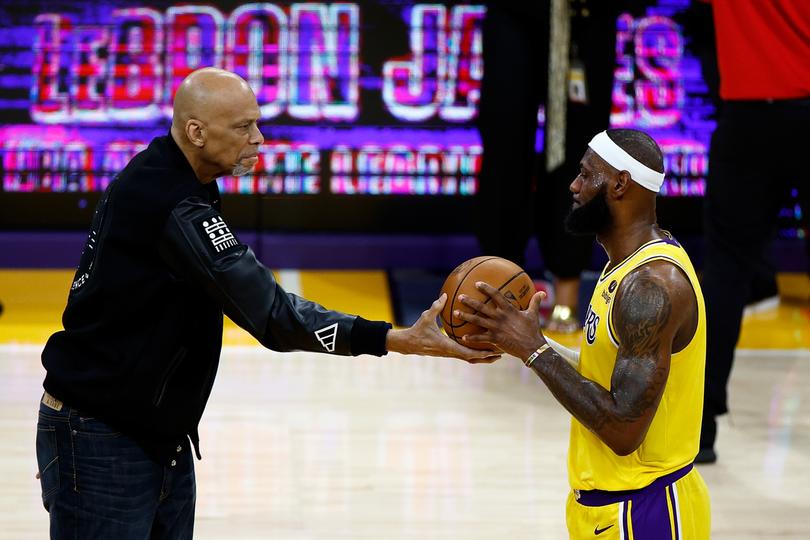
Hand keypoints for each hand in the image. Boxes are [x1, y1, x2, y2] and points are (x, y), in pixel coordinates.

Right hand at [386, 293, 500, 362]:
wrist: (408, 344)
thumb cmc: (417, 330)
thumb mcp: (426, 317)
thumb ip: (436, 307)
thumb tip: (445, 295)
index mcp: (447, 346)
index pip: (467, 352)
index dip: (481, 353)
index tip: (493, 350)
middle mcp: (450, 352)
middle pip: (472, 359)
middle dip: (486, 357)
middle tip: (501, 354)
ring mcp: (449, 354)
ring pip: (469, 359)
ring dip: (482, 358)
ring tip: (495, 354)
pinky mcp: (448, 352)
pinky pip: (464, 354)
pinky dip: (474, 353)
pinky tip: (481, 348)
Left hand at [455, 282, 546, 359]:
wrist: (532, 347)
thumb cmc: (533, 330)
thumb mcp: (533, 314)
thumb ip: (535, 302)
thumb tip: (543, 293)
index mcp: (508, 309)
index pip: (496, 295)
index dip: (486, 288)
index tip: (477, 284)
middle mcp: (500, 317)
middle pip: (481, 307)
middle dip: (470, 301)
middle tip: (460, 297)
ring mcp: (496, 328)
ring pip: (477, 321)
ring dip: (465, 317)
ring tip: (455, 313)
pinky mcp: (494, 339)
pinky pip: (480, 338)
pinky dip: (471, 338)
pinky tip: (463, 337)